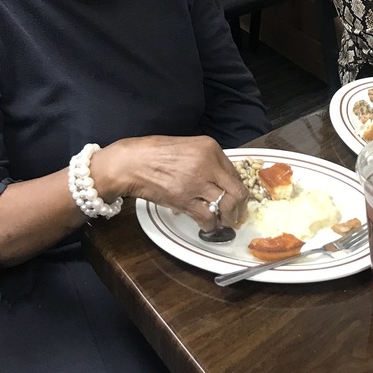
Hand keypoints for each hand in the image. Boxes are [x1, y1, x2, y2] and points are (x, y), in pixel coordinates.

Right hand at [91, 135, 247, 231]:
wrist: (132, 163)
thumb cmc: (156, 153)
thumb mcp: (189, 147)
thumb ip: (208, 161)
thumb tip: (222, 180)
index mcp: (211, 148)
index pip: (236, 173)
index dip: (239, 189)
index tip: (238, 198)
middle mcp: (208, 164)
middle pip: (237, 191)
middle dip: (240, 207)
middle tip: (236, 215)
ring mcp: (197, 183)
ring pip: (226, 206)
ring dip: (227, 218)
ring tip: (224, 222)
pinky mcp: (185, 200)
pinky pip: (207, 217)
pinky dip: (211, 225)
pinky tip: (208, 225)